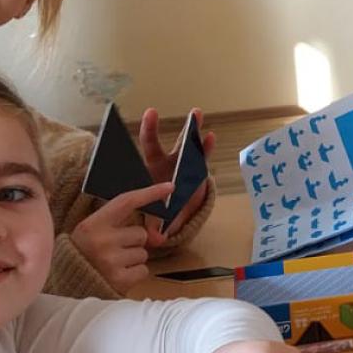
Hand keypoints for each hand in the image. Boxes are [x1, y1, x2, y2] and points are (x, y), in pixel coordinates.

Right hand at [71, 182, 173, 292]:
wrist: (66, 285)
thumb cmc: (82, 256)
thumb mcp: (92, 233)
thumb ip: (120, 226)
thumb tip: (158, 236)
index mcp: (93, 225)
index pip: (126, 202)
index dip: (149, 193)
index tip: (169, 187)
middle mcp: (102, 241)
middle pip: (140, 233)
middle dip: (132, 242)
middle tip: (113, 251)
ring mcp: (111, 261)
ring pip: (143, 253)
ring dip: (133, 259)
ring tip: (112, 264)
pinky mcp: (120, 280)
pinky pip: (143, 270)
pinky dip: (134, 274)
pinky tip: (117, 275)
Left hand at [139, 107, 213, 234]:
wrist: (181, 209)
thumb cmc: (164, 209)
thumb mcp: (158, 218)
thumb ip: (156, 227)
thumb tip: (156, 239)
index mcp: (151, 171)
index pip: (141, 154)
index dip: (142, 136)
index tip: (142, 119)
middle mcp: (165, 162)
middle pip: (157, 144)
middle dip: (153, 128)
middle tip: (151, 113)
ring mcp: (183, 161)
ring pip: (186, 143)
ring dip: (191, 128)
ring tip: (196, 113)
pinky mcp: (198, 167)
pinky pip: (203, 155)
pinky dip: (206, 147)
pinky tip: (211, 137)